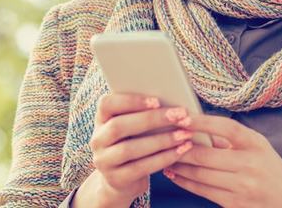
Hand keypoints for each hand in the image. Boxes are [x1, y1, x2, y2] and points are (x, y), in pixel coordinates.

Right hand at [73, 94, 195, 207]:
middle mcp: (97, 140)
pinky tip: (180, 151)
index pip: (106, 104)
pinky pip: (140, 168)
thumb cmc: (134, 144)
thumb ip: (143, 114)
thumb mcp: (133, 128)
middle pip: (119, 126)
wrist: (121, 181)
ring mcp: (104, 161)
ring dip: (161, 140)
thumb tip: (173, 100)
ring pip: (130, 149)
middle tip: (180, 115)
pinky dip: (163, 158)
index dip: (130, 101)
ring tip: (184, 134)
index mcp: (101, 120)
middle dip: (152, 119)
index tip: (157, 100)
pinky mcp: (116, 179)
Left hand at [161, 114, 281, 207]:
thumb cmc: (271, 168)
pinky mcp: (234, 204)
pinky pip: (202, 190)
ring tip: (163, 155)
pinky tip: (174, 173)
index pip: (226, 128)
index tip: (182, 116)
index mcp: (256, 144)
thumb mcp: (258, 146)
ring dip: (178, 164)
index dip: (201, 122)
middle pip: (206, 154)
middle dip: (180, 147)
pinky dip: (184, 181)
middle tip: (162, 137)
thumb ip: (231, 138)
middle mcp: (250, 165)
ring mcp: (242, 186)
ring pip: (199, 174)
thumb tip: (196, 127)